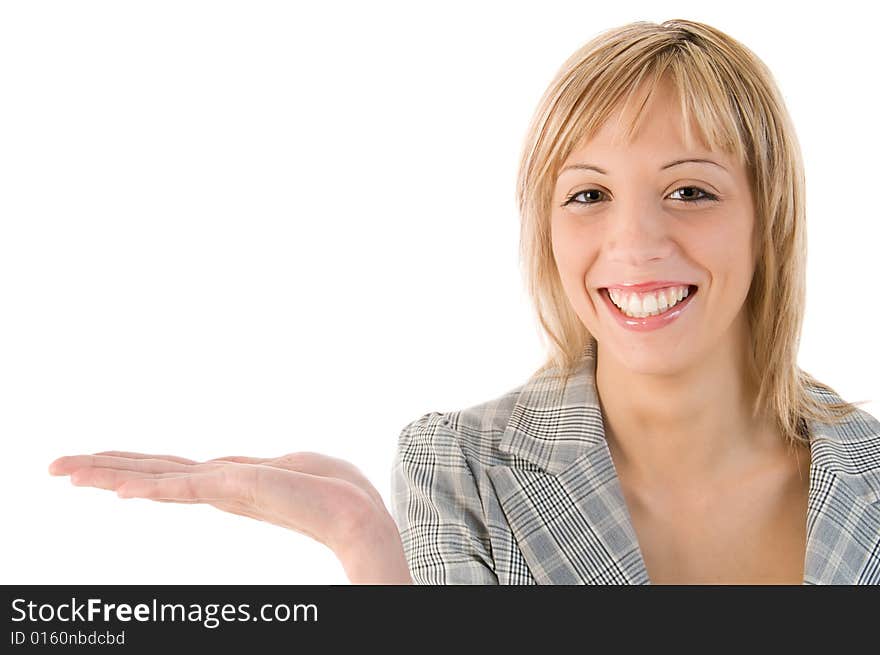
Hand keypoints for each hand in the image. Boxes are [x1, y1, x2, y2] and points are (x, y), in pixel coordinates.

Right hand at [48, 450, 412, 583]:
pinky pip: (180, 486)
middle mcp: (217, 488)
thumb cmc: (330, 489)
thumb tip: (225, 466)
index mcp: (228, 481)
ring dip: (107, 472)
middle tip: (56, 467)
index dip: (130, 467)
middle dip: (103, 468)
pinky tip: (113, 485)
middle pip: (151, 474)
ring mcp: (222, 491)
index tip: (96, 466)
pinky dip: (145, 485)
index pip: (169, 472)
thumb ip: (250, 467)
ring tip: (65, 470)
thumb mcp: (287, 464)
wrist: (354, 512)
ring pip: (153, 478)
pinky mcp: (233, 490)